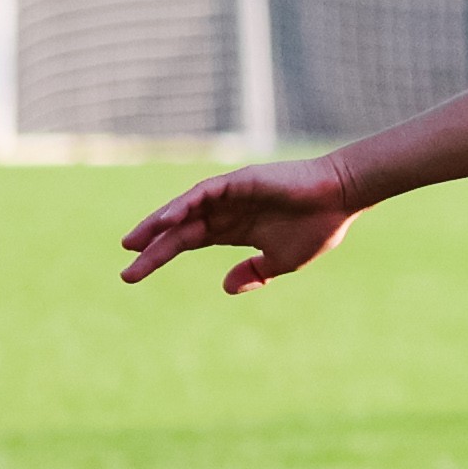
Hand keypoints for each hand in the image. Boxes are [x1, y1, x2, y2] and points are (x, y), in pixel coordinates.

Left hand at [121, 154, 361, 293]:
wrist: (341, 199)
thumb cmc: (317, 227)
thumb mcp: (281, 261)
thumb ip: (253, 272)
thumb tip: (224, 287)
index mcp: (232, 229)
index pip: (186, 242)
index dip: (159, 256)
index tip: (132, 275)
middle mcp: (224, 210)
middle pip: (178, 229)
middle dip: (151, 247)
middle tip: (126, 269)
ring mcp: (228, 194)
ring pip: (183, 209)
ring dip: (157, 225)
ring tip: (134, 243)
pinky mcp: (237, 181)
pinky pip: (202, 194)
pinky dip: (182, 206)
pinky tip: (165, 221)